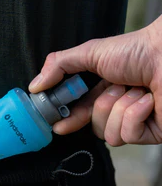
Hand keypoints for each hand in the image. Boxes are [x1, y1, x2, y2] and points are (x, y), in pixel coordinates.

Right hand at [29, 15, 161, 145]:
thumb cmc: (134, 50)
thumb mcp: (89, 53)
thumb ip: (58, 66)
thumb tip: (35, 86)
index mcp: (104, 88)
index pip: (82, 110)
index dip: (68, 118)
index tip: (55, 124)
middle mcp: (119, 106)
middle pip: (92, 125)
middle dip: (89, 112)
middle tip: (79, 111)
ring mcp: (135, 121)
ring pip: (107, 133)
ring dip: (116, 107)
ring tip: (132, 89)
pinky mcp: (149, 132)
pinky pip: (126, 135)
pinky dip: (133, 115)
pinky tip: (147, 100)